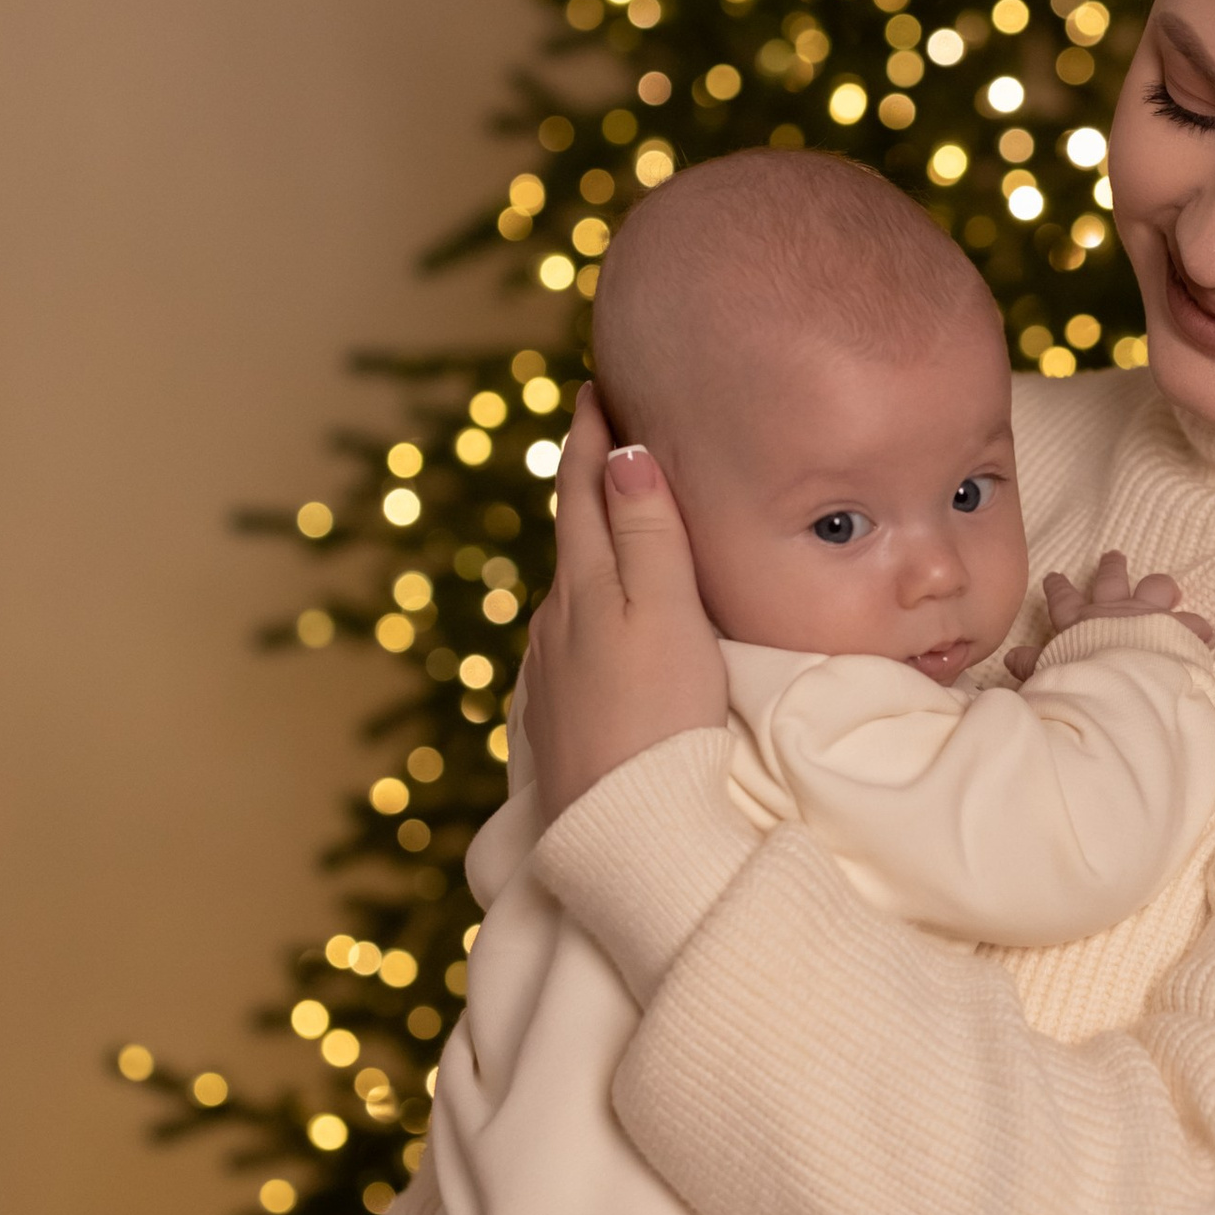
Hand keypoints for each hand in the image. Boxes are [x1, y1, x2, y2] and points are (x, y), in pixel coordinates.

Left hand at [522, 384, 727, 824]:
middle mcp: (555, 621)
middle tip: (605, 428)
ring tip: (613, 515)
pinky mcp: (559, 716)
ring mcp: (552, 672)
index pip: (585, 492)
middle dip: (589, 480)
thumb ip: (645, 535)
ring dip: (590, 542)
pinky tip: (599, 618)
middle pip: (573, 533)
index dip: (594, 436)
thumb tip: (624, 452)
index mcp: (583, 586)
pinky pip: (572, 635)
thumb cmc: (658, 719)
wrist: (621, 829)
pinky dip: (590, 601)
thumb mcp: (662, 613)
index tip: (599, 385)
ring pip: (571, 586)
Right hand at [1002, 547, 1214, 682]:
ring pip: (1154, 589)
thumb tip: (1010, 660)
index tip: (1055, 577)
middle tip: (1114, 555)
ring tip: (1168, 586)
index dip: (1058, 588)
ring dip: (1160, 586)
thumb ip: (1032, 666)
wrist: (1120, 682)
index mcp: (1078, 621)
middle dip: (1111, 568)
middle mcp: (1112, 611)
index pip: (1063, 599)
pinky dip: (1196, 627)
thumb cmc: (1080, 678)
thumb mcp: (1048, 673)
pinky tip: (1204, 630)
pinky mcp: (1176, 629)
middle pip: (1111, 582)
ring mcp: (1146, 615)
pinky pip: (1191, 624)